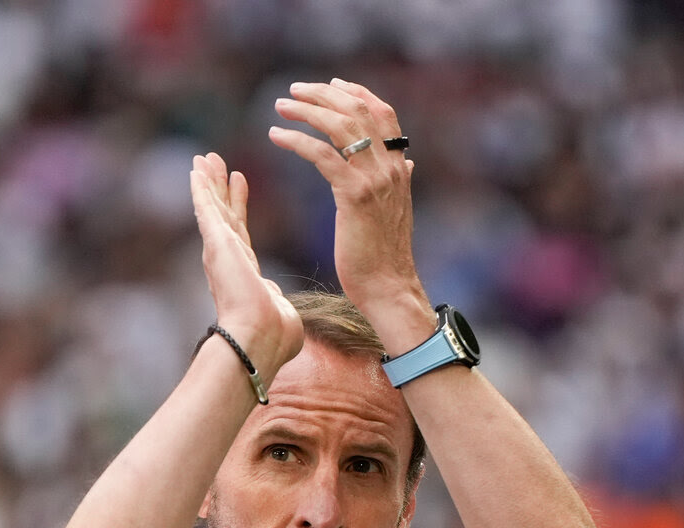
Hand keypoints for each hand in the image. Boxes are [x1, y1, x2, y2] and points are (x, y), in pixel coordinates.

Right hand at [190, 152, 302, 374]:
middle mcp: (229, 262)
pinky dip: (200, 189)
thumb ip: (276, 300)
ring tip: (206, 158)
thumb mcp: (280, 313)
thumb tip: (278, 302)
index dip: (239, 206)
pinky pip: (206, 210)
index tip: (239, 182)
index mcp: (245, 275)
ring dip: (209, 182)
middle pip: (224, 216)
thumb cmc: (274, 336)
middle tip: (215, 161)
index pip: (241, 233)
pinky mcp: (216, 245)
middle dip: (220, 187)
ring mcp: (220, 253)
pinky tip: (196, 169)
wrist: (259, 338)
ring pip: (213, 208)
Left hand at [269, 79, 428, 321]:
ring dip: (307, 111)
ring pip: (340, 126)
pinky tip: (277, 136)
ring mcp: (374, 180)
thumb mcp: (396, 210)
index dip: (356, 92)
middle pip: (359, 110)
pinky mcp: (354, 196)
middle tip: (295, 90)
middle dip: (324, 94)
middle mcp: (390, 167)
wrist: (388, 286)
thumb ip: (399, 180)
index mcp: (399, 166)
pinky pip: (322, 155)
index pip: (382, 113)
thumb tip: (406, 161)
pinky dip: (297, 140)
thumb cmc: (386, 256)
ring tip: (282, 107)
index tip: (331, 85)